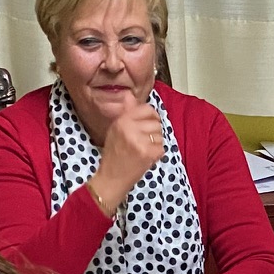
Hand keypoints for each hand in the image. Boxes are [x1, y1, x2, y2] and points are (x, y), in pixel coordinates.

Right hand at [89, 98, 166, 213]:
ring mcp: (140, 141)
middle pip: (156, 121)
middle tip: (144, 141)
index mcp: (122, 120)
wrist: (111, 178)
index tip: (148, 123)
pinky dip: (156, 153)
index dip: (151, 116)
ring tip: (143, 149)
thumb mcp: (115, 130)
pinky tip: (146, 157)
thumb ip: (126, 113)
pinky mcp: (148, 153)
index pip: (147, 108)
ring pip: (160, 133)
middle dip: (153, 131)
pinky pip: (161, 146)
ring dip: (155, 142)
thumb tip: (130, 95)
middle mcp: (130, 128)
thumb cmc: (113, 154)